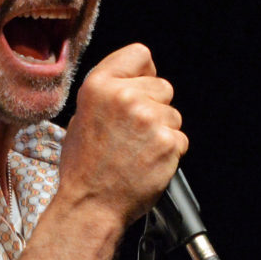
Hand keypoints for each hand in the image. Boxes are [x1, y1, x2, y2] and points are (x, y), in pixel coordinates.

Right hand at [58, 43, 187, 228]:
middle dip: (154, 106)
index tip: (141, 86)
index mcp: (99, 86)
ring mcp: (149, 119)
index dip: (143, 72)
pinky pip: (180, 138)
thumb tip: (130, 84)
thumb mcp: (80, 118)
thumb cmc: (83, 168)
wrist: (90, 205)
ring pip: (173, 114)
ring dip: (162, 131)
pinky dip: (169, 151)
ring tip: (137, 151)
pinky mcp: (168, 142)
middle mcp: (125, 97)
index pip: (139, 54)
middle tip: (133, 131)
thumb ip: (107, 95)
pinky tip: (147, 162)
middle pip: (163, 86)